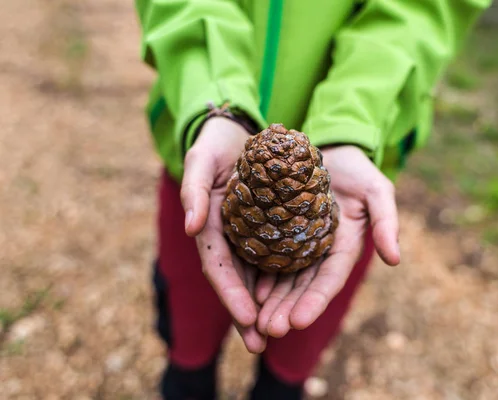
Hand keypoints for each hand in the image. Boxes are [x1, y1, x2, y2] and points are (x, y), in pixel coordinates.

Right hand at [180, 117, 265, 353]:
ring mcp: (247, 235)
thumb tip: (191, 228)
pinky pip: (275, 256)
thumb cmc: (214, 144)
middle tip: (259, 344)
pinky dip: (282, 278)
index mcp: (208, 226)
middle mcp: (227, 237)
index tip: (246, 317)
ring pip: (256, 276)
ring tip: (280, 332)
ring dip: (265, 305)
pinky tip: (296, 297)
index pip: (217, 267)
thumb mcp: (202, 160)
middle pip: (236, 281)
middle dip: (245, 314)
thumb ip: (194, 191)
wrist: (236, 132)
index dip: (230, 293)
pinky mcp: (267, 227)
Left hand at [254, 145, 400, 337]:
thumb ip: (385, 222)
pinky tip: (248, 292)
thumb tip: (394, 259)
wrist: (331, 148)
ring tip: (256, 324)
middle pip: (304, 286)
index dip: (316, 300)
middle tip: (270, 330)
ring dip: (272, 302)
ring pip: (284, 278)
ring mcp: (300, 243)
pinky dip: (260, 275)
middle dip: (288, 309)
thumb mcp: (377, 190)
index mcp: (345, 247)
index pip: (330, 279)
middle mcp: (321, 251)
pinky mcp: (280, 231)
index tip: (299, 321)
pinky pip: (269, 256)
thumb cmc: (357, 169)